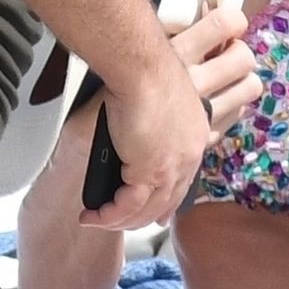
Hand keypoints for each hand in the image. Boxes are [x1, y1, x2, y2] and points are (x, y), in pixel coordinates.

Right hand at [80, 7, 254, 230]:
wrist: (143, 67)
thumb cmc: (147, 70)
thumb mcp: (160, 98)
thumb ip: (155, 116)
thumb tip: (137, 123)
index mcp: (196, 136)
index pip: (185, 178)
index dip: (169, 198)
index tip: (155, 211)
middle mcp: (189, 154)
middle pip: (170, 200)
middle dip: (144, 216)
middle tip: (118, 220)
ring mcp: (172, 164)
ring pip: (149, 208)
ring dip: (120, 218)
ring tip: (97, 219)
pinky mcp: (150, 168)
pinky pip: (129, 204)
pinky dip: (109, 214)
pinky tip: (92, 214)